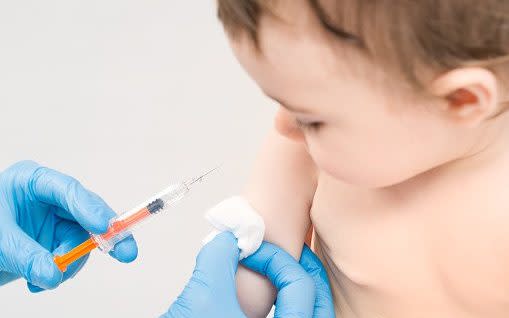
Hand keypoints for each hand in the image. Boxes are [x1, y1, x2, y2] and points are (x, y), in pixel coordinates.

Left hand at [0, 161, 137, 291]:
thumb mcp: (0, 242)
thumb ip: (27, 256)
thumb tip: (54, 275)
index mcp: (32, 182)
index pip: (68, 190)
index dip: (89, 207)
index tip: (105, 227)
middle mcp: (49, 198)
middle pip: (87, 213)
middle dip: (104, 236)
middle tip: (126, 253)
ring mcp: (55, 219)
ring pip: (82, 239)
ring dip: (72, 262)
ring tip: (49, 278)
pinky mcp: (57, 238)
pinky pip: (73, 255)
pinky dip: (63, 271)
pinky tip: (42, 281)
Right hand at [163, 232, 334, 317]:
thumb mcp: (201, 298)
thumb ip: (218, 258)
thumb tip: (228, 240)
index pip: (301, 287)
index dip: (275, 258)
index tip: (249, 251)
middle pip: (320, 304)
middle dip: (303, 269)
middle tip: (286, 252)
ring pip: (312, 317)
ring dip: (301, 289)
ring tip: (282, 269)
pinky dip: (290, 306)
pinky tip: (270, 294)